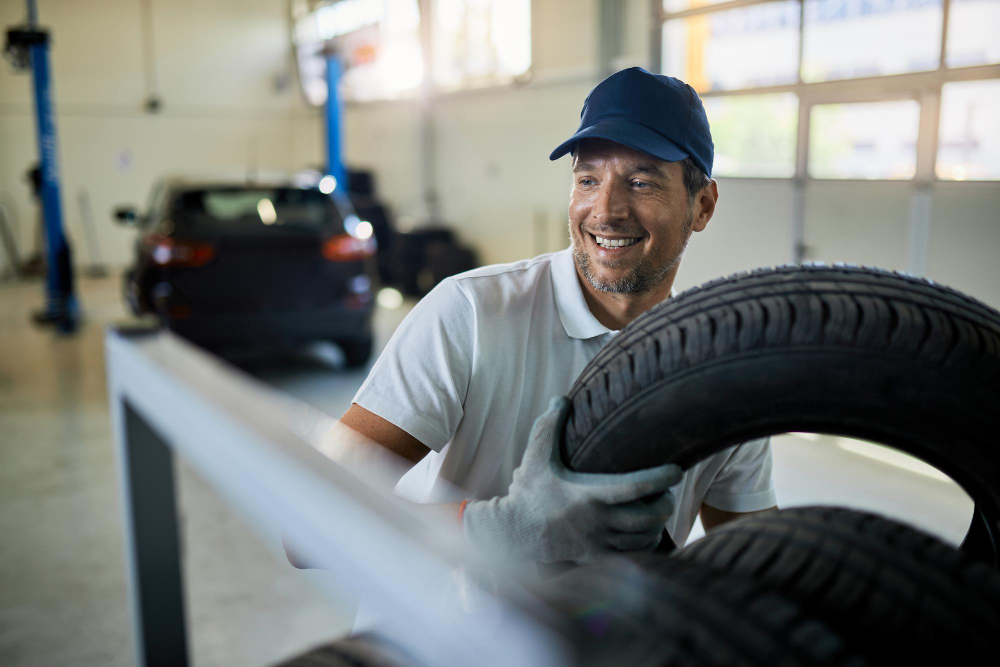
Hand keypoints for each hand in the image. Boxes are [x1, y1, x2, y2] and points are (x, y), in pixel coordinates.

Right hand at [462, 396, 682, 562]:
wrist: (513, 532)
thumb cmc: (528, 489)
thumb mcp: (536, 455)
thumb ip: (549, 425)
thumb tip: (562, 398)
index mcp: (588, 494)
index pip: (636, 487)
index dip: (661, 478)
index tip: (677, 469)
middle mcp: (597, 521)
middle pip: (649, 517)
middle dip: (665, 503)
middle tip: (666, 491)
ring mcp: (598, 542)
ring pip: (644, 538)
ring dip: (657, 524)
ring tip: (658, 508)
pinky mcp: (595, 556)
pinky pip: (632, 554)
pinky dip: (646, 543)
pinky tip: (646, 531)